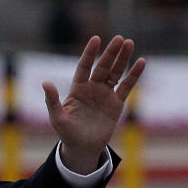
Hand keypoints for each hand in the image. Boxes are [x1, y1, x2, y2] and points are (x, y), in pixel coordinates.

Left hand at [43, 35, 145, 172]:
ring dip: (122, 59)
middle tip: (119, 39)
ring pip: (115, 72)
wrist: (83, 148)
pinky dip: (133, 75)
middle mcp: (92, 88)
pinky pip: (126, 86)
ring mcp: (105, 94)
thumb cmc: (67, 133)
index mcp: (77, 88)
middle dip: (110, 53)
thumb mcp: (57, 118)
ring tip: (129, 43)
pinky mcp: (116, 103)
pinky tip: (141, 62)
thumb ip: (52, 100)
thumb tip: (45, 83)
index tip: (96, 39)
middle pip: (102, 66)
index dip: (90, 54)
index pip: (84, 67)